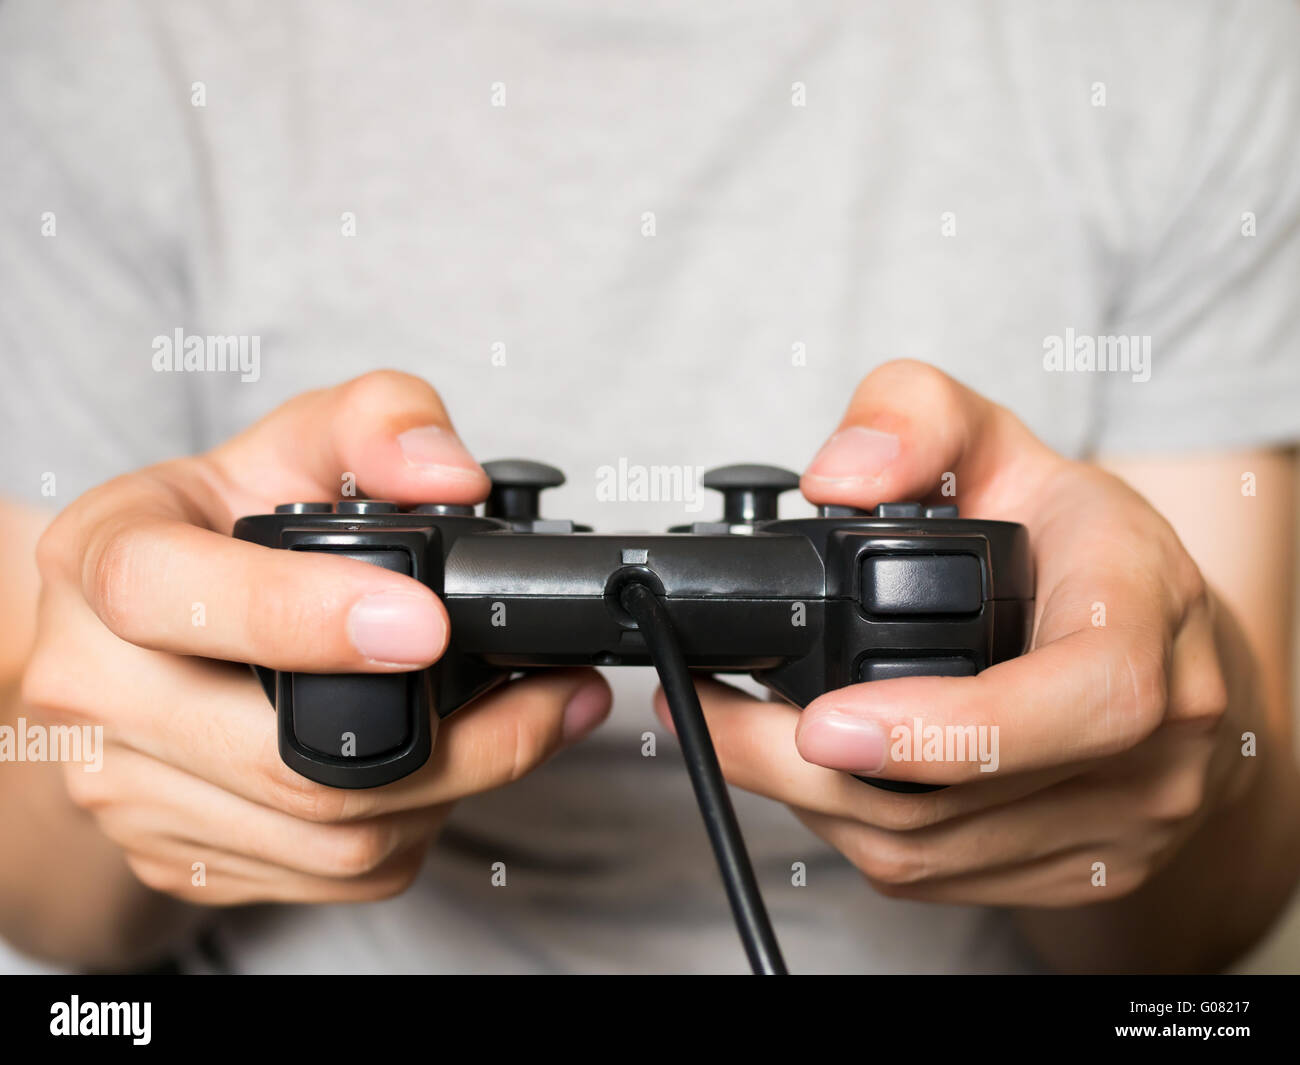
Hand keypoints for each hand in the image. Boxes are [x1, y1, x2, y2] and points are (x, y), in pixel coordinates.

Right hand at [22, 371, 610, 904]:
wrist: (150, 625)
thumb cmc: (227, 522)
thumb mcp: (298, 437)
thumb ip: (380, 420)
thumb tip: (449, 476)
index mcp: (101, 559)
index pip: (165, 594)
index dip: (297, 616)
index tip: (424, 625)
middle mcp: (91, 685)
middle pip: (276, 757)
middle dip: (450, 736)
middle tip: (551, 692)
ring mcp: (127, 788)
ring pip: (321, 833)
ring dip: (454, 788)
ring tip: (525, 723)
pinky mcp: (177, 852)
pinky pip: (325, 871)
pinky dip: (417, 828)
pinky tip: (456, 770)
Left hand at [665, 359, 1257, 905]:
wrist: (1159, 641)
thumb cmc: (1079, 542)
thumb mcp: (1000, 439)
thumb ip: (916, 416)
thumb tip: (839, 476)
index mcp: (1147, 619)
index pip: (1085, 697)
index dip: (951, 729)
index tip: (823, 724)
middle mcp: (1154, 743)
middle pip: (961, 797)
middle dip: (804, 766)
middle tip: (701, 712)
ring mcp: (1120, 823)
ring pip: (928, 848)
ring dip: (804, 795)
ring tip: (728, 730)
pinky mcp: (1075, 870)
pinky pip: (933, 872)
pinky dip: (845, 823)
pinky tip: (804, 767)